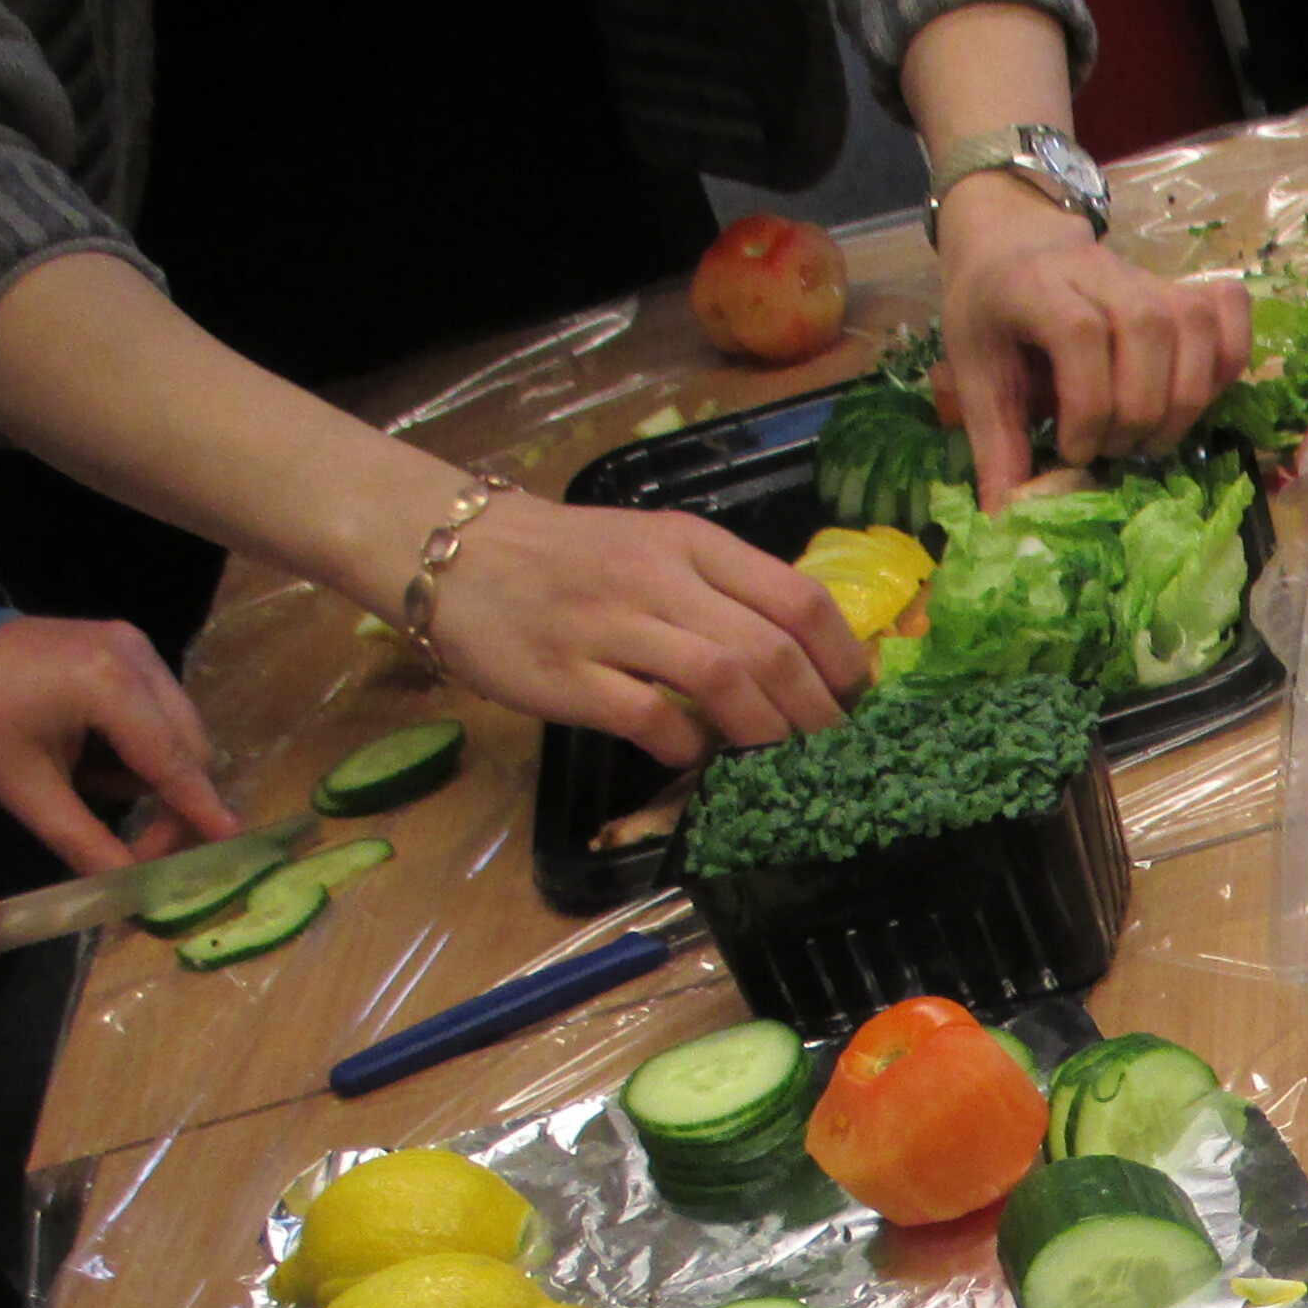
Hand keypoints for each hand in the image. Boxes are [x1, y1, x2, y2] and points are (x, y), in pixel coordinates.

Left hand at [0, 615, 242, 872]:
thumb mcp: (26, 789)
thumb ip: (86, 841)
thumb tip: (132, 894)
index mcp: (108, 685)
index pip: (173, 763)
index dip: (202, 811)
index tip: (235, 850)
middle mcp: (136, 656)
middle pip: (191, 747)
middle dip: (176, 801)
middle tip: (144, 848)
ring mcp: (134, 644)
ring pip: (181, 729)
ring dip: (158, 772)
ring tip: (100, 786)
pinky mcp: (127, 644)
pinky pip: (161, 707)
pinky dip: (144, 742)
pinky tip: (102, 753)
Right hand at [414, 494, 870, 766]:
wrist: (451, 549)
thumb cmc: (567, 557)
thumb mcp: (654, 547)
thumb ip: (722, 592)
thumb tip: (801, 661)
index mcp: (691, 542)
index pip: (799, 599)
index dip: (844, 661)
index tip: (857, 703)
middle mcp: (658, 577)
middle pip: (771, 648)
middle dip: (817, 712)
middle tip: (831, 752)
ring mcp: (610, 624)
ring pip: (722, 679)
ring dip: (765, 733)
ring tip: (779, 764)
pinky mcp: (565, 673)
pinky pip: (648, 716)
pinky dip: (687, 745)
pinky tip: (695, 758)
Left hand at [938, 182, 1252, 505]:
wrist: (1015, 247)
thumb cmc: (992, 314)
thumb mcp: (974, 373)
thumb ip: (996, 444)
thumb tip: (1009, 520)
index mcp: (1036, 284)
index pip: (1081, 335)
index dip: (1087, 405)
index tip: (1073, 451)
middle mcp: (1098, 270)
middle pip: (1149, 332)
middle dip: (1137, 412)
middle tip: (1111, 450)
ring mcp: (1147, 275)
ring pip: (1193, 328)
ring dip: (1183, 400)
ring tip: (1151, 438)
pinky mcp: (1179, 289)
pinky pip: (1226, 315)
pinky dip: (1229, 359)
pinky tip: (1201, 397)